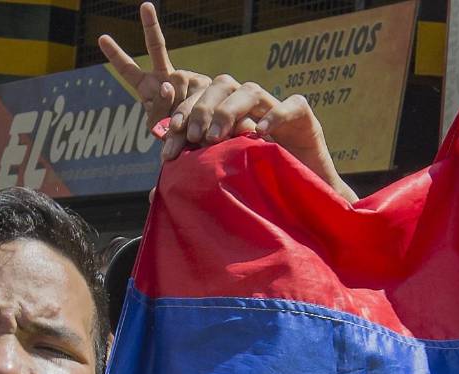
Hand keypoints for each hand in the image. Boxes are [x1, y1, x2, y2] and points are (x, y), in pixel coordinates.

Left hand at [98, 3, 210, 137]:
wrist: (202, 139)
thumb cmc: (173, 135)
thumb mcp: (156, 126)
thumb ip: (157, 107)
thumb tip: (167, 84)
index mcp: (148, 86)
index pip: (128, 69)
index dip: (115, 54)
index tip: (102, 38)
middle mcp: (167, 75)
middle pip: (157, 47)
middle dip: (150, 25)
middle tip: (145, 6)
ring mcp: (186, 77)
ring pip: (177, 83)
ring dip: (177, 107)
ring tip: (179, 126)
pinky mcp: (205, 84)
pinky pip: (196, 91)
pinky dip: (193, 106)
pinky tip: (194, 119)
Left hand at [178, 77, 356, 201]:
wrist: (301, 201)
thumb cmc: (259, 190)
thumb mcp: (220, 185)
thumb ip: (192, 184)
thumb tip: (153, 196)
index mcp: (226, 118)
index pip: (199, 104)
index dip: (181, 118)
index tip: (168, 143)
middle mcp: (248, 110)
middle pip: (221, 86)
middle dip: (202, 108)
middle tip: (194, 136)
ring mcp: (276, 110)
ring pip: (250, 90)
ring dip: (229, 109)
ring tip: (217, 136)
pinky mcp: (305, 120)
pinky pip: (292, 105)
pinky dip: (276, 113)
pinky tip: (261, 132)